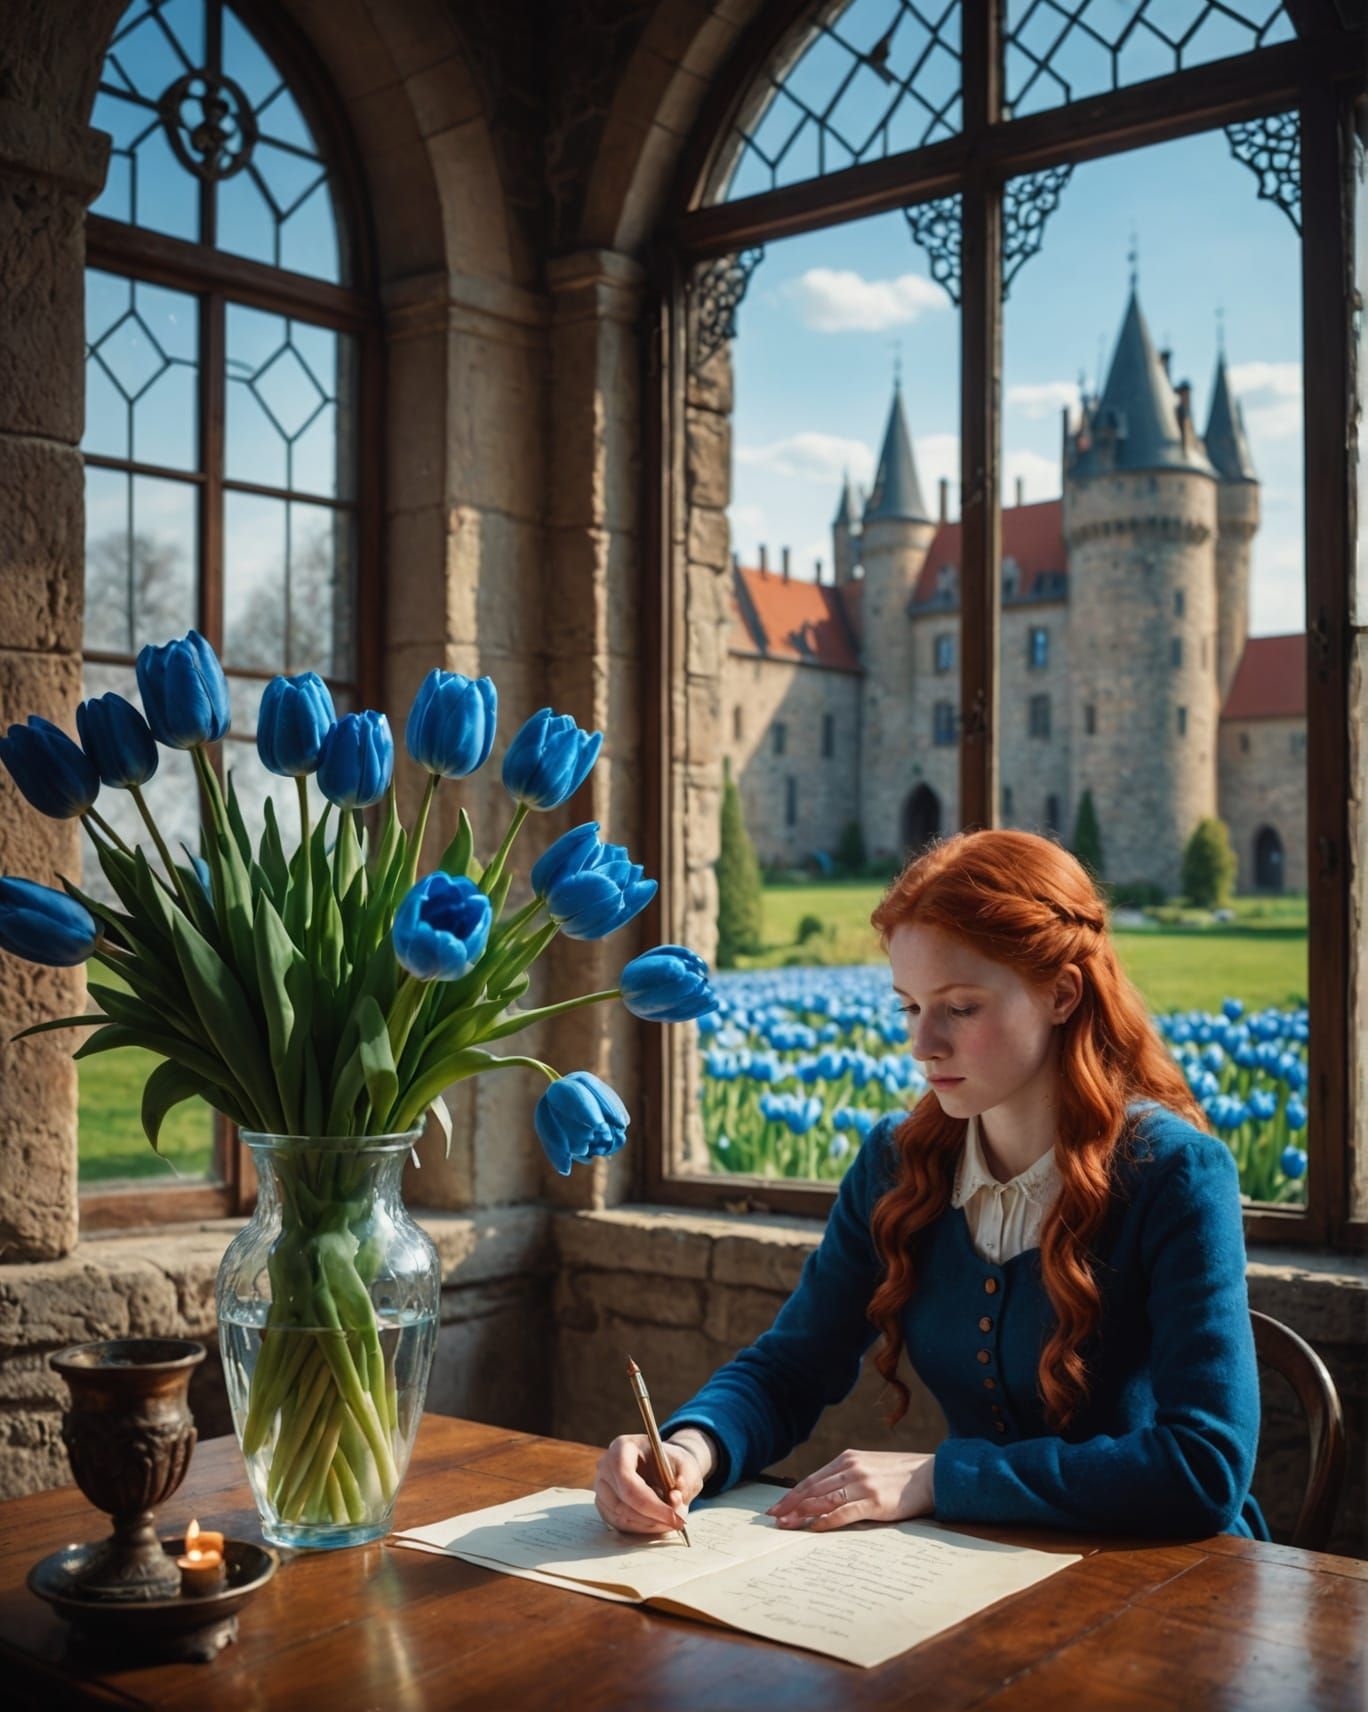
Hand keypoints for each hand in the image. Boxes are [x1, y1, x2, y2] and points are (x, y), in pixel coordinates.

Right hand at [594, 1433, 705, 1535]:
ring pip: (621, 1516)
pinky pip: (619, 1523)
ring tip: (670, 1522)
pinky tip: (658, 1523)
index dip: (650, 1503)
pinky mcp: (603, 1504)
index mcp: (622, 1447)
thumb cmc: (672, 1462)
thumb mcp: (686, 1466)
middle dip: (652, 1517)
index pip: (627, 1480)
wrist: (663, 1465)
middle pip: (622, 1502)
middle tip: (677, 1523)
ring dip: (648, 1525)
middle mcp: (605, 1466)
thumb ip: (684, 1481)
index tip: (673, 1516)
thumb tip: (675, 1498)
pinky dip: (640, 1528)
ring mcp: (601, 1487)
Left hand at [766, 1449, 935, 1532]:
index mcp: (849, 1458)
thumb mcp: (870, 1467)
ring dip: (802, 1514)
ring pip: (823, 1500)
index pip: (812, 1479)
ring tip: (786, 1525)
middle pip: (813, 1489)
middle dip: (790, 1505)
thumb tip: (824, 1495)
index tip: (776, 1507)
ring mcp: (863, 1484)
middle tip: (772, 1519)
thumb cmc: (901, 1475)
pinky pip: (844, 1512)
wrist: (932, 1475)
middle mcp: (852, 1468)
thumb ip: (848, 1476)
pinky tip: (814, 1528)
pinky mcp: (875, 1501)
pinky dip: (826, 1521)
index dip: (792, 1494)